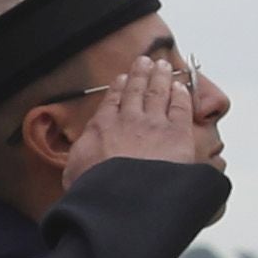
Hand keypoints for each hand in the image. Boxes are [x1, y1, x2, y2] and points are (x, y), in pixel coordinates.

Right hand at [61, 51, 223, 178]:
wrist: (125, 195)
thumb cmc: (97, 188)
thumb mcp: (75, 170)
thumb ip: (81, 156)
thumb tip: (81, 154)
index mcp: (102, 127)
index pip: (111, 101)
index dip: (119, 87)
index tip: (123, 78)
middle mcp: (128, 120)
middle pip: (136, 91)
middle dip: (141, 74)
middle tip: (145, 61)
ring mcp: (154, 124)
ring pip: (158, 93)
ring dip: (161, 76)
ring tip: (163, 65)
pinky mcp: (177, 133)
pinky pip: (180, 107)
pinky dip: (182, 95)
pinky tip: (182, 87)